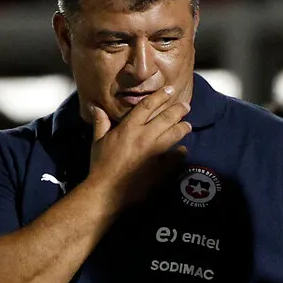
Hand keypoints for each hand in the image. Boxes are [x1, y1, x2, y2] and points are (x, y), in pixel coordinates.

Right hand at [87, 87, 190, 209]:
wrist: (107, 192)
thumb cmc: (100, 166)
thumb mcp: (98, 142)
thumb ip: (101, 123)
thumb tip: (95, 107)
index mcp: (129, 128)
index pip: (147, 105)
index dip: (160, 96)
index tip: (169, 90)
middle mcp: (144, 137)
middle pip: (167, 117)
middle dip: (178, 110)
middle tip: (185, 106)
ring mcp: (155, 152)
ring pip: (175, 134)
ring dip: (183, 128)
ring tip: (187, 126)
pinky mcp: (162, 167)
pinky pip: (177, 156)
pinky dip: (181, 152)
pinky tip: (182, 150)